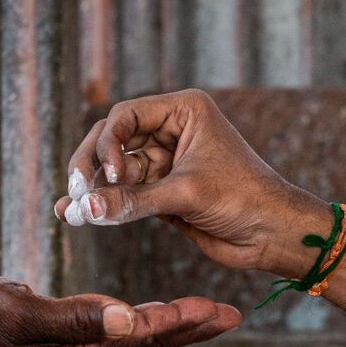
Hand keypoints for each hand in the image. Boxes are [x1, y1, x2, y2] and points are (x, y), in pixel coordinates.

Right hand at [53, 89, 325, 274]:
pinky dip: (107, 206)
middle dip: (92, 166)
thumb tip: (87, 207)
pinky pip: (128, 197)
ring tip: (71, 210)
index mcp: (183, 111)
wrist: (274, 235)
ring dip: (93, 190)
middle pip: (114, 142)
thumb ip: (135, 201)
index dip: (109, 144)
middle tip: (75, 190)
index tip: (111, 175)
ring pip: (117, 172)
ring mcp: (166, 165)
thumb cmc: (244, 199)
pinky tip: (79, 215)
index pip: (126, 116)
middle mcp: (172, 133)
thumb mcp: (188, 194)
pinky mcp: (165, 195)